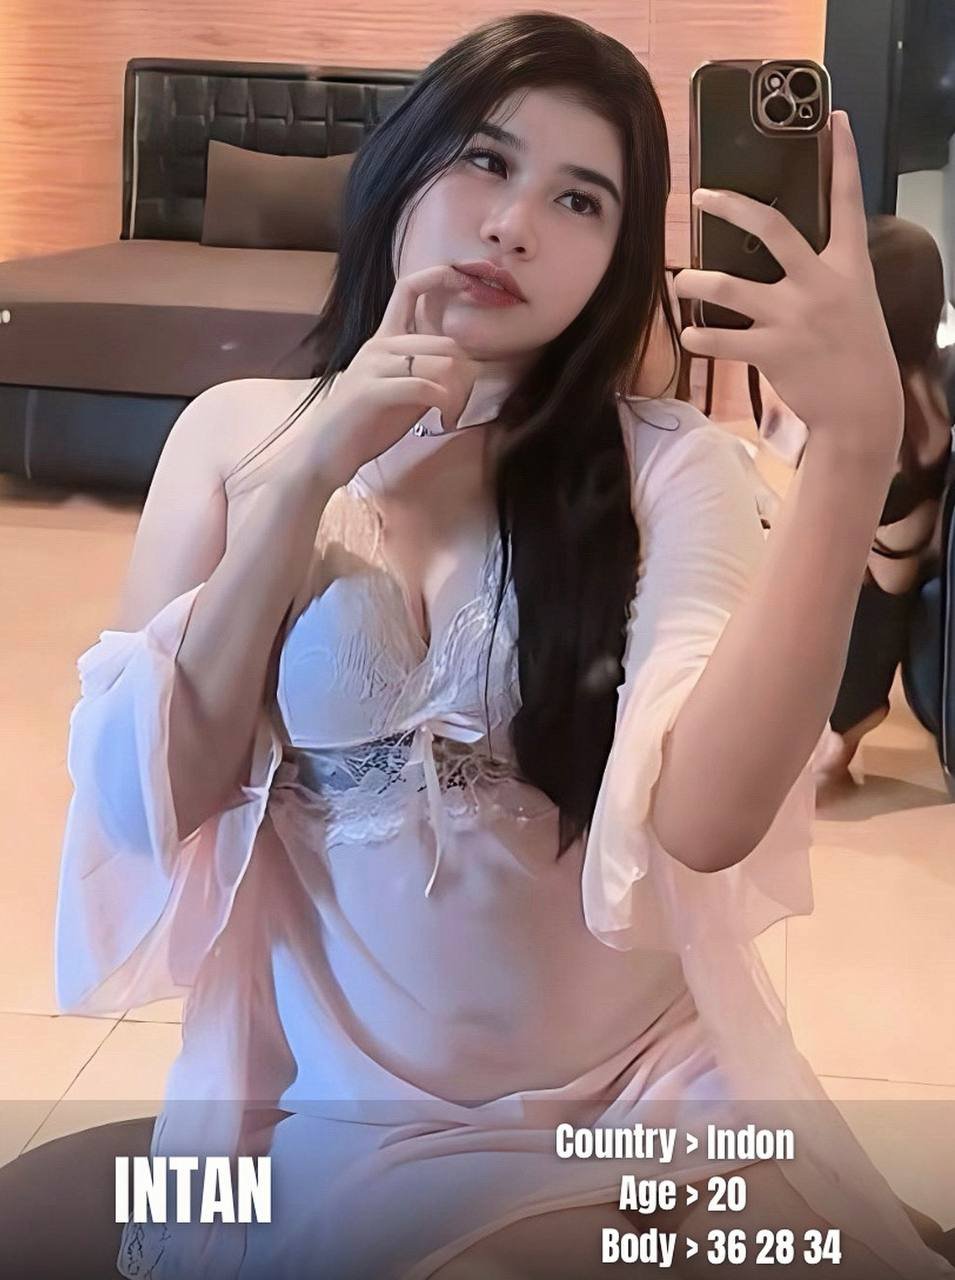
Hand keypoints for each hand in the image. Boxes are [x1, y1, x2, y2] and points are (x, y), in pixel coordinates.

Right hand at [225, 265, 477, 499]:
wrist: (324, 453)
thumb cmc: (364, 424)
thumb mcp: (402, 389)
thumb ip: (426, 369)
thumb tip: (465, 361)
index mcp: (385, 339)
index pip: (409, 288)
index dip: (440, 277)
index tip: (468, 282)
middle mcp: (379, 345)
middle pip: (446, 340)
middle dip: (468, 376)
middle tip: (463, 404)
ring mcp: (373, 366)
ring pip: (441, 363)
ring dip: (458, 394)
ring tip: (451, 415)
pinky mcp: (371, 391)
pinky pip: (425, 387)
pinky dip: (444, 405)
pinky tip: (443, 421)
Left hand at [674, 111, 903, 459]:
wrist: (862, 406)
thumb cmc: (855, 352)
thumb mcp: (853, 301)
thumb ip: (825, 273)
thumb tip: (785, 256)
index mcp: (847, 265)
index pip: (847, 200)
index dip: (842, 157)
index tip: (833, 120)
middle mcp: (820, 284)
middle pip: (770, 227)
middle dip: (731, 206)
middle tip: (701, 197)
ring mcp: (794, 317)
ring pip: (730, 287)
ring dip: (696, 282)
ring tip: (681, 281)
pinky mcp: (773, 351)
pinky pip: (722, 340)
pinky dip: (700, 338)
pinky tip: (688, 335)